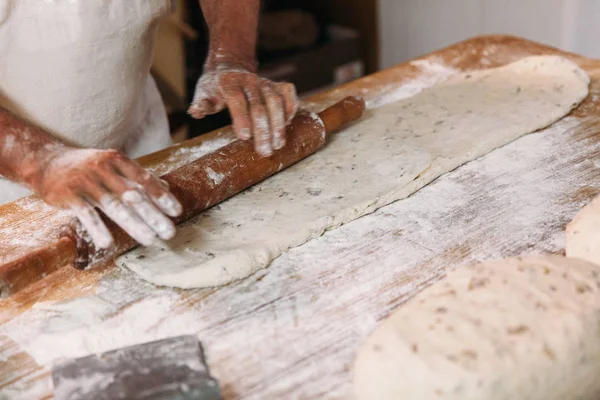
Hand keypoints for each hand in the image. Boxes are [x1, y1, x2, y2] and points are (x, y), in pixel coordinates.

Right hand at [30, 147, 181, 248]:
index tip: (177, 211)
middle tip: (169, 232)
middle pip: (133, 195)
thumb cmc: (87, 166)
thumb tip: (166, 188)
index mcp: (117, 160)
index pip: (144, 179)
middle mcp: (103, 169)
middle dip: (153, 215)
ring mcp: (85, 182)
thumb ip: (137, 176)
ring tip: (150, 240)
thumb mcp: (112, 164)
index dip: (161, 196)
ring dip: (134, 225)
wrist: (45, 162)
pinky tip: (108, 244)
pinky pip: (86, 214)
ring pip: (114, 206)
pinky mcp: (68, 195)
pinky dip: (98, 229)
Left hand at [188, 65, 298, 156]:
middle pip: (259, 105)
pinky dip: (291, 108)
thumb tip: (195, 111)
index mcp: (228, 82)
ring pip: (276, 101)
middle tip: (265, 151)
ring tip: (278, 144)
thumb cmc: (215, 86)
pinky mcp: (277, 85)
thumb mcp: (203, 93)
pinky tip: (287, 125)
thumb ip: (201, 103)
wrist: (230, 68)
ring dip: (279, 124)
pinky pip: (288, 94)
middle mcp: (249, 80)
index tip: (245, 137)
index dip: (241, 117)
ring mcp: (265, 82)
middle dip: (263, 130)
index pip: (236, 99)